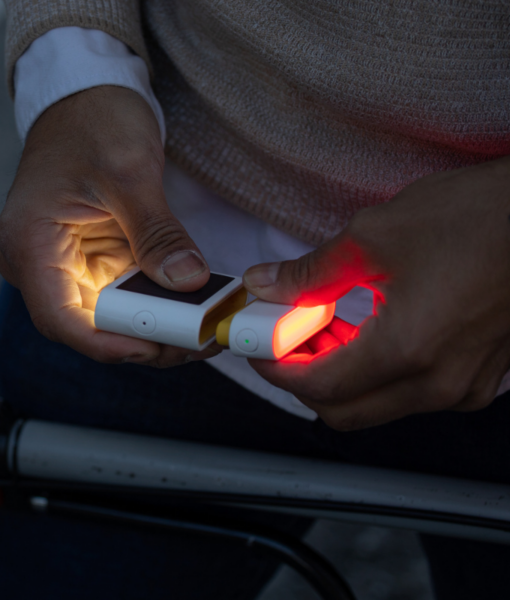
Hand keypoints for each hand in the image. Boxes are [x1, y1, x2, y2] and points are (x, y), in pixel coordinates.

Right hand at [0, 86, 218, 366]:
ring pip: (111, 317)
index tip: (155, 347)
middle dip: (143, 339)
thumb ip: (156, 233)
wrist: (87, 98)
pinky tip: (190, 306)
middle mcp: (43, 264)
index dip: (107, 343)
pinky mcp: (95, 261)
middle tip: (194, 340)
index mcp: (30, 243)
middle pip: (89, 326)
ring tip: (202, 327)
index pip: (60, 318)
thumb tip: (186, 281)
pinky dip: (157, 305)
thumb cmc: (92, 121)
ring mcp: (70, 265)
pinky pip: (125, 296)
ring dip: (155, 326)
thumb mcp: (128, 172)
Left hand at [243, 157, 509, 429]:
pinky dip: (371, 371)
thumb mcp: (376, 236)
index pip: (319, 385)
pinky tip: (359, 329)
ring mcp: (463, 386)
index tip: (253, 345)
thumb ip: (311, 273)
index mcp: (410, 350)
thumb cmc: (480, 215)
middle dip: (301, 377)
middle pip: (342, 410)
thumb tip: (266, 286)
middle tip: (280, 338)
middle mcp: (439, 384)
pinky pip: (406, 392)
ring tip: (316, 325)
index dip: (274, 367)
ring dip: (335, 373)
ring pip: (374, 404)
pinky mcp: (476, 377)